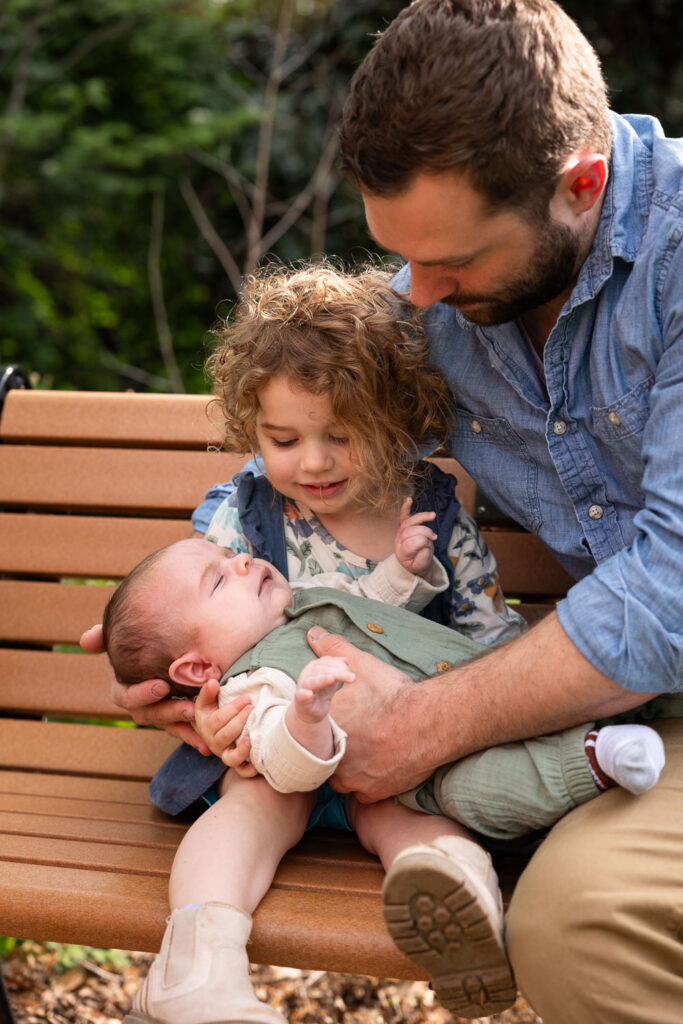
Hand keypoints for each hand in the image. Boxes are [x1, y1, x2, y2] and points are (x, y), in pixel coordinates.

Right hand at [80, 622, 208, 750]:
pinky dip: (194, 737)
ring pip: (168, 726)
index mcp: (123, 688)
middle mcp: (139, 705)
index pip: (126, 696)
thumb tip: (86, 640)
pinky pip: (183, 731)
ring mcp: (158, 714)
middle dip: (169, 712)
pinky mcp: (175, 720)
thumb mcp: (120, 638)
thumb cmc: (136, 642)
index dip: (142, 694)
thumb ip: (102, 637)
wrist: (165, 650)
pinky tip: (207, 745)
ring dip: (183, 729)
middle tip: (188, 708)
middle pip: (150, 715)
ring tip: (201, 727)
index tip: (161, 686)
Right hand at [194, 679, 258, 775]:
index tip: (246, 699)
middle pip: (224, 736)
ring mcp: (225, 754)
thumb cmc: (216, 711)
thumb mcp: (208, 701)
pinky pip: (242, 771)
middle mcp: (213, 742)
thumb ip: (208, 692)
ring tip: (252, 734)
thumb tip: (213, 682)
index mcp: (205, 727)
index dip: (232, 709)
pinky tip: (258, 761)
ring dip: (242, 747)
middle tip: (252, 708)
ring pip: (230, 757)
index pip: (217, 720)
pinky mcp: (237, 763)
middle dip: (239, 721)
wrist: (220, 727)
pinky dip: (249, 769)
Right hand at [295, 656, 354, 723]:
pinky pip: (300, 695)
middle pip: (322, 670)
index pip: (327, 661)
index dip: (338, 664)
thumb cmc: (322, 692)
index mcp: (314, 666)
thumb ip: (338, 669)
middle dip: (338, 672)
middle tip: (352, 677)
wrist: (311, 711)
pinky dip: (304, 694)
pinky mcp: (299, 699)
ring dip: (322, 679)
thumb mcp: (332, 679)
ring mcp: (302, 686)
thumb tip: (346, 660)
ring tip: (332, 678)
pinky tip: (309, 694)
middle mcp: (307, 673)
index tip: (349, 669)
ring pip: (312, 681)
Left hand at [306, 626, 434, 801]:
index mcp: (328, 730)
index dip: (332, 727)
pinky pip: (365, 794)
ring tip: (369, 752)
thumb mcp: (361, 664)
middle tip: (359, 736)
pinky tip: (382, 766)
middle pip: (328, 758)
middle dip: (341, 748)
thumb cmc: (393, 694)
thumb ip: (333, 649)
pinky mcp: (375, 794)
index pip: (317, 734)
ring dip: (352, 768)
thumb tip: (313, 633)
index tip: (346, 721)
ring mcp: (355, 780)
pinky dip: (371, 783)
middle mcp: (336, 759)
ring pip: (344, 779)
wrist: (429, 722)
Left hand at [395, 497, 436, 577]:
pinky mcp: (404, 526)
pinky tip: (409, 499)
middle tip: (433, 537)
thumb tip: (425, 542)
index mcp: (401, 553)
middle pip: (410, 531)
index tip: (429, 547)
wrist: (414, 563)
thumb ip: (423, 556)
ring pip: (409, 522)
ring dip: (421, 517)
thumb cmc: (418, 564)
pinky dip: (405, 507)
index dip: (421, 543)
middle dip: (424, 532)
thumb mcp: (421, 565)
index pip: (410, 544)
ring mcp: (400, 532)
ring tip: (432, 515)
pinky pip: (403, 516)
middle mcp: (398, 541)